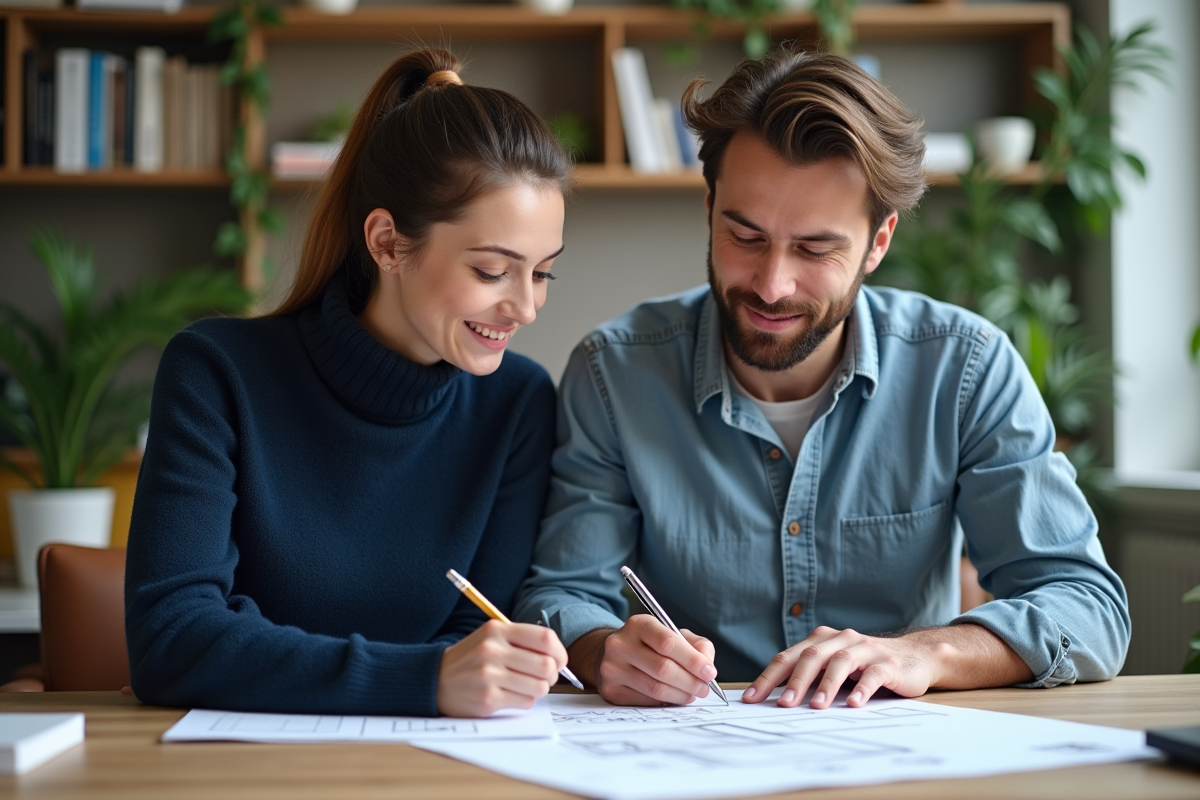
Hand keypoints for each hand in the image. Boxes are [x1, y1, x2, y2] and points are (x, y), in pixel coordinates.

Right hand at [436, 620, 566, 716]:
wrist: (435, 679)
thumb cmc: (472, 659)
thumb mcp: (492, 638)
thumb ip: (522, 641)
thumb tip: (558, 658)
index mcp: (497, 630)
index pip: (545, 638)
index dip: (560, 652)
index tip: (559, 661)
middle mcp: (493, 650)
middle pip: (546, 665)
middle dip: (552, 675)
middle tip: (545, 678)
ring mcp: (489, 675)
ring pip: (539, 686)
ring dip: (538, 689)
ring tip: (525, 686)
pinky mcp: (487, 698)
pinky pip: (525, 702)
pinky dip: (525, 700)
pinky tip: (511, 695)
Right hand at [587, 614, 717, 705]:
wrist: (614, 655)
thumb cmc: (649, 644)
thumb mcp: (671, 634)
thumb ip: (695, 645)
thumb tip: (707, 666)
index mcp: (638, 624)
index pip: (668, 642)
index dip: (692, 660)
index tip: (709, 672)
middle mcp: (620, 644)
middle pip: (663, 668)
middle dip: (690, 681)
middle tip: (704, 689)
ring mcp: (612, 668)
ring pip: (655, 689)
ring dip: (680, 695)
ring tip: (691, 694)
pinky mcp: (610, 690)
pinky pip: (645, 702)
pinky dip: (664, 702)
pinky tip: (672, 697)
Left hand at [742, 626, 939, 708]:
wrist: (914, 656)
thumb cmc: (864, 667)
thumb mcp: (833, 668)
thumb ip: (809, 678)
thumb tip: (775, 702)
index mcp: (820, 640)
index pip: (788, 658)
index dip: (769, 677)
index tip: (752, 699)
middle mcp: (840, 639)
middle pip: (812, 657)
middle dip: (795, 682)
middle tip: (783, 705)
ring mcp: (865, 649)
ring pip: (840, 662)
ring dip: (827, 684)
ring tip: (817, 706)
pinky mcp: (888, 663)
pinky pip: (873, 674)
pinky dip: (862, 688)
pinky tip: (854, 703)